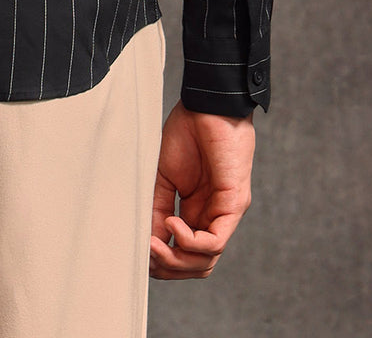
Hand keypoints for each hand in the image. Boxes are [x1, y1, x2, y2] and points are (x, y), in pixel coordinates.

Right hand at [149, 99, 254, 278]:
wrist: (207, 104)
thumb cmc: (186, 132)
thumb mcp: (163, 176)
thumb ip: (158, 208)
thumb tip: (146, 243)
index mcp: (197, 211)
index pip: (184, 255)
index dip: (161, 261)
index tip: (138, 250)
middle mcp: (213, 218)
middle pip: (196, 266)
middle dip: (168, 268)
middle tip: (146, 253)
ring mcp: (225, 213)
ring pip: (206, 261)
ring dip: (176, 259)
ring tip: (154, 243)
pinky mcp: (234, 204)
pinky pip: (215, 242)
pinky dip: (189, 241)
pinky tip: (172, 222)